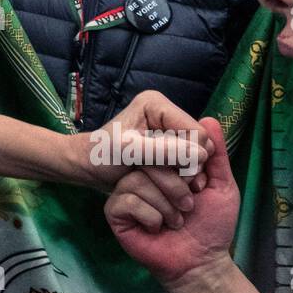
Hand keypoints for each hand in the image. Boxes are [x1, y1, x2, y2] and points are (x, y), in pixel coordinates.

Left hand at [77, 89, 211, 214]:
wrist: (90, 167)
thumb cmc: (103, 156)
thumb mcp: (130, 152)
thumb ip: (164, 151)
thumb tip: (202, 154)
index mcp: (156, 104)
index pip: (196, 132)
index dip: (192, 157)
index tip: (179, 177)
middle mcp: (165, 112)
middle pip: (200, 143)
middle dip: (190, 166)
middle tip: (174, 184)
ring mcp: (168, 128)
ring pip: (198, 155)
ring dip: (188, 174)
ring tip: (170, 187)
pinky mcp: (169, 143)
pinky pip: (190, 161)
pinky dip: (183, 176)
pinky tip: (170, 185)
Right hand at [105, 119, 239, 288]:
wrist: (200, 261)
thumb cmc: (211, 224)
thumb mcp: (221, 184)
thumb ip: (215, 154)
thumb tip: (209, 119)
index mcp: (165, 166)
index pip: (164, 144)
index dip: (184, 163)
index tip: (200, 186)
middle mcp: (143, 174)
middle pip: (148, 160)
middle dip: (176, 185)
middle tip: (190, 205)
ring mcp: (127, 193)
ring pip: (137, 180)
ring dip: (166, 205)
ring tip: (176, 220)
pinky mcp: (116, 212)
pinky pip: (127, 200)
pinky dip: (150, 216)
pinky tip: (158, 227)